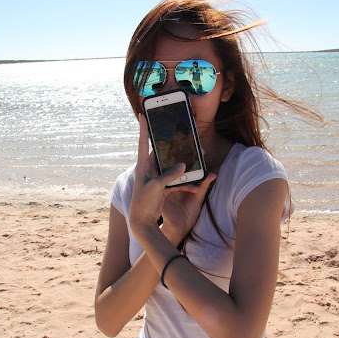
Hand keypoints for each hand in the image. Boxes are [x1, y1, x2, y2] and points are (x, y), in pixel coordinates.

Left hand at [129, 115, 214, 240]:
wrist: (142, 222)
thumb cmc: (143, 203)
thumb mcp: (156, 187)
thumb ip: (169, 175)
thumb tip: (183, 165)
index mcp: (142, 166)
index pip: (143, 143)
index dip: (144, 129)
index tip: (142, 115)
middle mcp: (149, 170)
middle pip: (163, 154)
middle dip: (175, 147)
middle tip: (184, 137)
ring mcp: (157, 179)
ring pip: (172, 167)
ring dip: (183, 165)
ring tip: (196, 158)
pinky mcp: (164, 188)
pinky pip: (176, 181)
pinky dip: (185, 183)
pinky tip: (195, 185)